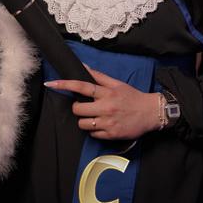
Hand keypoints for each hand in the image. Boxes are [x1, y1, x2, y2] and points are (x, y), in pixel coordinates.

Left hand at [44, 63, 159, 139]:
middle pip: (78, 109)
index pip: (82, 86)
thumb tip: (83, 67)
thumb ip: (99, 76)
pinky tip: (103, 125)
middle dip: (78, 108)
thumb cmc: (132, 97)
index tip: (51, 83)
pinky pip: (93, 134)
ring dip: (85, 120)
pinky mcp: (111, 135)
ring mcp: (108, 122)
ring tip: (95, 117)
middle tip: (86, 107)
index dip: (65, 84)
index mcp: (107, 93)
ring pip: (83, 124)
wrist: (150, 113)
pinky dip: (95, 130)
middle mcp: (106, 107)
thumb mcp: (117, 84)